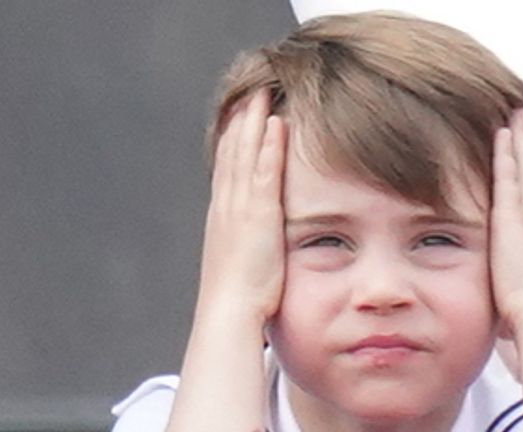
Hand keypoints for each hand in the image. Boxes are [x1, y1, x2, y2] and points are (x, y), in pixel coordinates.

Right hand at [198, 88, 286, 318]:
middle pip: (231, 152)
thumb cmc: (238, 300)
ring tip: (262, 94)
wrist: (229, 314)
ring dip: (253, 122)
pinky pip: (265, 171)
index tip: (239, 116)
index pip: (227, 168)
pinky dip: (269, 146)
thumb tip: (256, 245)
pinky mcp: (259, 214)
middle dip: (240, 121)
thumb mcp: (240, 265)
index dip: (231, 139)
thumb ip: (247, 247)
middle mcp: (226, 206)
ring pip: (245, 154)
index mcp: (222, 216)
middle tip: (248, 93)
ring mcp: (240, 207)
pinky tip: (277, 123)